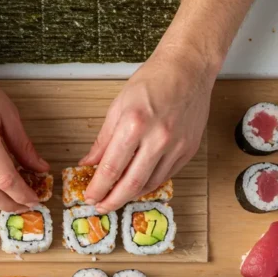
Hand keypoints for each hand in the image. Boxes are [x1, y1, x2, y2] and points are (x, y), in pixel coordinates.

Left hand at [80, 46, 215, 212]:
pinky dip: (149, 183)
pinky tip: (138, 184)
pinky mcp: (189, 150)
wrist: (188, 69)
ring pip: (150, 183)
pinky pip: (166, 175)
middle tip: (101, 207)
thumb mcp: (118, 106)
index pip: (111, 167)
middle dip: (113, 200)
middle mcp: (157, 138)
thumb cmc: (152, 81)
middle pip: (131, 184)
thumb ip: (103, 140)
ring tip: (117, 197)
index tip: (89, 196)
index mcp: (134, 124)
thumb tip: (89, 163)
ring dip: (131, 195)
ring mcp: (176, 146)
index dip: (98, 187)